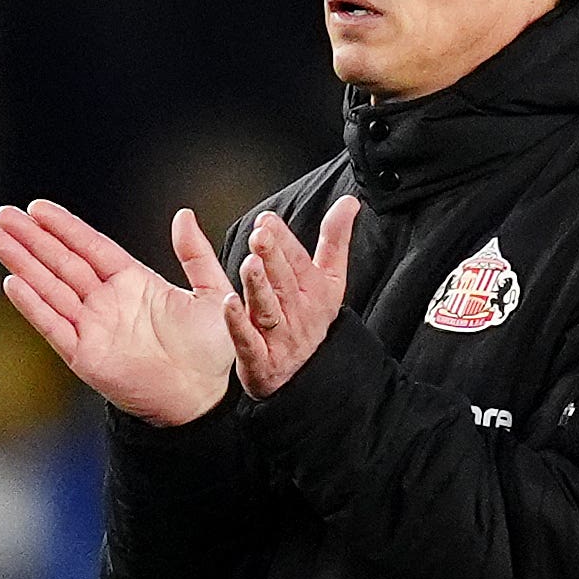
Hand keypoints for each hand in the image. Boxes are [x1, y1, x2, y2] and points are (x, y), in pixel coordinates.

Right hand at [0, 200, 240, 425]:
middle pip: (62, 262)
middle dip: (32, 238)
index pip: (91, 247)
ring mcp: (93, 327)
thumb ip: (195, 254)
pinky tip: (12, 282)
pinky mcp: (84, 355)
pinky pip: (54, 325)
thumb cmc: (212, 348)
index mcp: (134, 282)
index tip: (37, 207)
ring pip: (50, 288)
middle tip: (3, 214)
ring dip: (23, 264)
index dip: (64, 227)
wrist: (206, 396)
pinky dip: (33, 305)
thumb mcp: (211, 292)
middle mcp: (108, 301)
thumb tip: (183, 214)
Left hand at [227, 198, 358, 399]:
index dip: (283, 239)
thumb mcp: (331, 280)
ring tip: (249, 264)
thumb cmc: (312, 320)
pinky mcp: (260, 359)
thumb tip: (349, 202)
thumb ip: (336, 239)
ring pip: (267, 308)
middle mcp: (296, 311)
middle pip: (283, 281)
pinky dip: (238, 323)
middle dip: (272, 256)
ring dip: (258, 286)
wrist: (309, 376)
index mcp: (313, 289)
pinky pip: (248, 340)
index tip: (267, 221)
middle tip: (260, 235)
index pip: (298, 260)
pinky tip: (229, 304)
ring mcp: (279, 336)